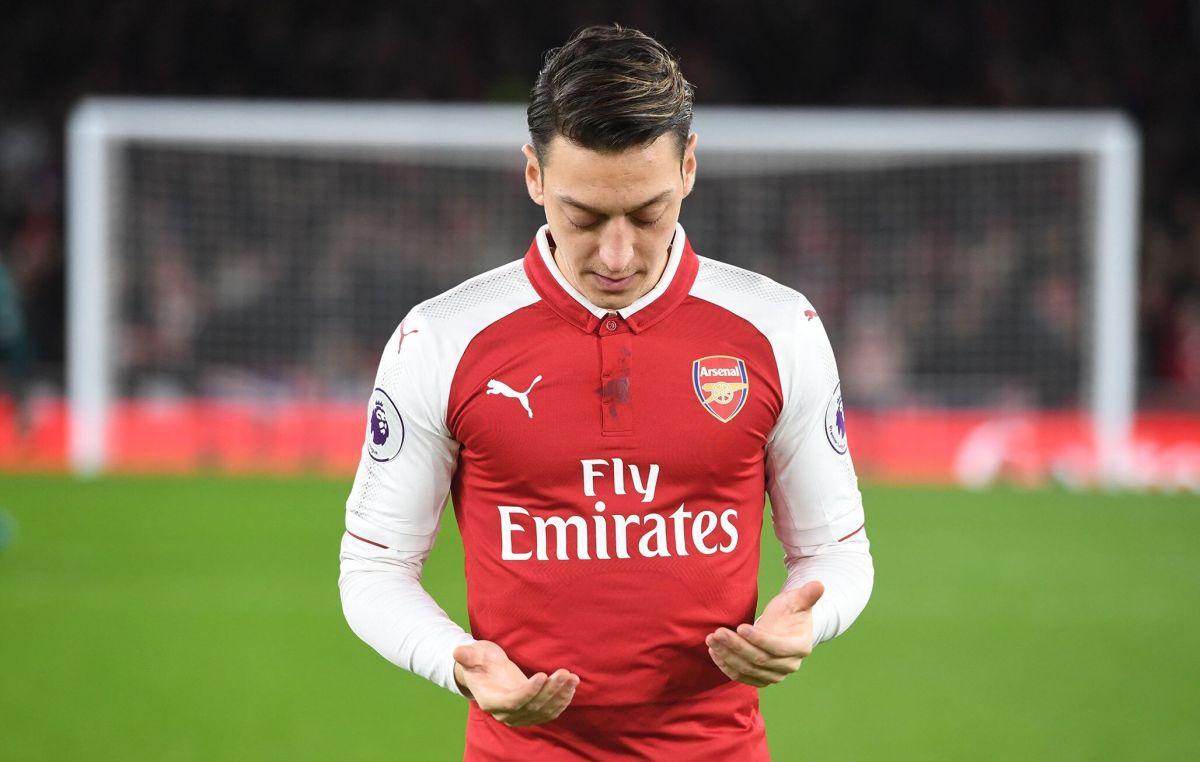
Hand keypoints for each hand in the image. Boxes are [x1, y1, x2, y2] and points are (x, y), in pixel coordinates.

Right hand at [452, 641, 579, 726]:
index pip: (512, 702)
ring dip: (560, 696)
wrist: (485, 670)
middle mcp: (505, 714)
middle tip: (564, 672)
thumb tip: (457, 652)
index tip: (543, 675)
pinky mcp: (531, 712)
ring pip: (544, 711)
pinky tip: (572, 685)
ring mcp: (519, 715)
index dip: (529, 692)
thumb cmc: (479, 660)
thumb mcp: (474, 653)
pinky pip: (550, 712)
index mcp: (490, 701)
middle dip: (550, 691)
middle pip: (532, 707)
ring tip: (571, 677)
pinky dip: (563, 700)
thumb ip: (468, 655)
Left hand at [705, 580, 823, 687]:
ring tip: (712, 639)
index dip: (758, 639)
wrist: (784, 628)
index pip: (778, 648)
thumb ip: (807, 594)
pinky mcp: (761, 679)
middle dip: (736, 646)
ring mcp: (775, 675)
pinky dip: (726, 666)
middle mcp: (790, 665)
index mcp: (801, 646)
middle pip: (759, 660)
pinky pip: (741, 676)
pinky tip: (714, 652)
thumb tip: (819, 584)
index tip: (740, 627)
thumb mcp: (797, 600)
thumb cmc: (790, 611)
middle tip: (718, 632)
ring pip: (748, 669)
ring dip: (727, 656)